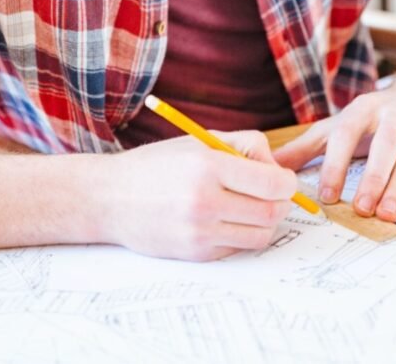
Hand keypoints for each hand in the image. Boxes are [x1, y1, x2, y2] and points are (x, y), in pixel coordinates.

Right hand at [105, 131, 296, 260]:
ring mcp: (199, 232)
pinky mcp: (195, 254)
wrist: (109, 198)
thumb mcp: (199, 141)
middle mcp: (204, 201)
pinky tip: (225, 220)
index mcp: (208, 166)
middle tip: (272, 195)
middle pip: (272, 213)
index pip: (273, 184)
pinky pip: (238, 248)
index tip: (281, 180)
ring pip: (261, 235)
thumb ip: (244, 146)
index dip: (286, 183)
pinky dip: (241, 235)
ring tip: (249, 207)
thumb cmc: (156, 165)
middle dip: (280, 203)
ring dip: (264, 222)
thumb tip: (278, 169)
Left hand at [272, 88, 395, 222]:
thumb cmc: (373, 118)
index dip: (336, 165)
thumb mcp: (338, 126)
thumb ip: (307, 147)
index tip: (328, 196)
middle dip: (373, 177)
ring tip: (389, 214)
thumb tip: (269, 166)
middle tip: (362, 209)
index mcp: (361, 109)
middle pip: (384, 145)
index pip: (345, 135)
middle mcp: (393, 114)